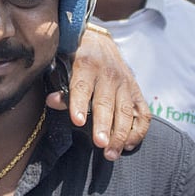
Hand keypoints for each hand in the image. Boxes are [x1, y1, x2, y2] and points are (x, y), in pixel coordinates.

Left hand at [46, 27, 150, 159]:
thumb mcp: (64, 65)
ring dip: (120, 134)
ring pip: (125, 111)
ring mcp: (126, 83)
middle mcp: (109, 74)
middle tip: (100, 144)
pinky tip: (129, 145)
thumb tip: (52, 100)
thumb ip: (61, 86)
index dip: (79, 104)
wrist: (99, 42)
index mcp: (86, 65)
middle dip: (104, 125)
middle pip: (106, 103)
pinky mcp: (137, 91)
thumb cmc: (76, 60)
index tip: (78, 121)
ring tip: (112, 153)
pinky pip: (143, 113)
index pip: (82, 87)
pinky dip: (138, 130)